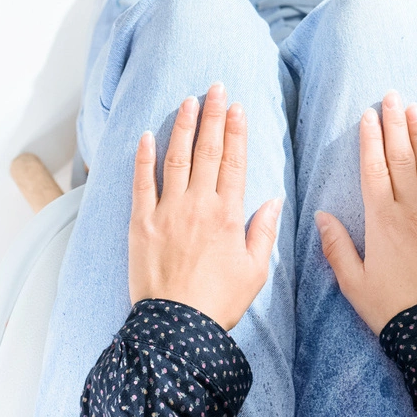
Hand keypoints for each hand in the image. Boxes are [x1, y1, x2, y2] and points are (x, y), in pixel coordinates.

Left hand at [129, 83, 281, 330]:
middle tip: (215, 87)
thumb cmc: (219, 303)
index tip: (237, 106)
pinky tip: (147, 136)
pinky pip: (142, 183)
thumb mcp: (254, 271)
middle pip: (207, 149)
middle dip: (212, 115)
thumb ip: (264, 232)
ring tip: (188, 101)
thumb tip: (274, 200)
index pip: (234, 160)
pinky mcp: (142, 223)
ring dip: (182, 125)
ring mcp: (168, 211)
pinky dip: (144, 157)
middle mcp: (199, 204)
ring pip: (176, 157)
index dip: (236, 130)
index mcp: (228, 214)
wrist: (176, 330)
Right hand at [315, 90, 416, 334]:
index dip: (369, 138)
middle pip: (400, 156)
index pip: (373, 168)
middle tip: (390, 96)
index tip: (367, 114)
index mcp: (381, 221)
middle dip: (394, 123)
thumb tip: (321, 216)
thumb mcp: (354, 284)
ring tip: (414, 107)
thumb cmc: (395, 311)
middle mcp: (410, 209)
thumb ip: (337, 247)